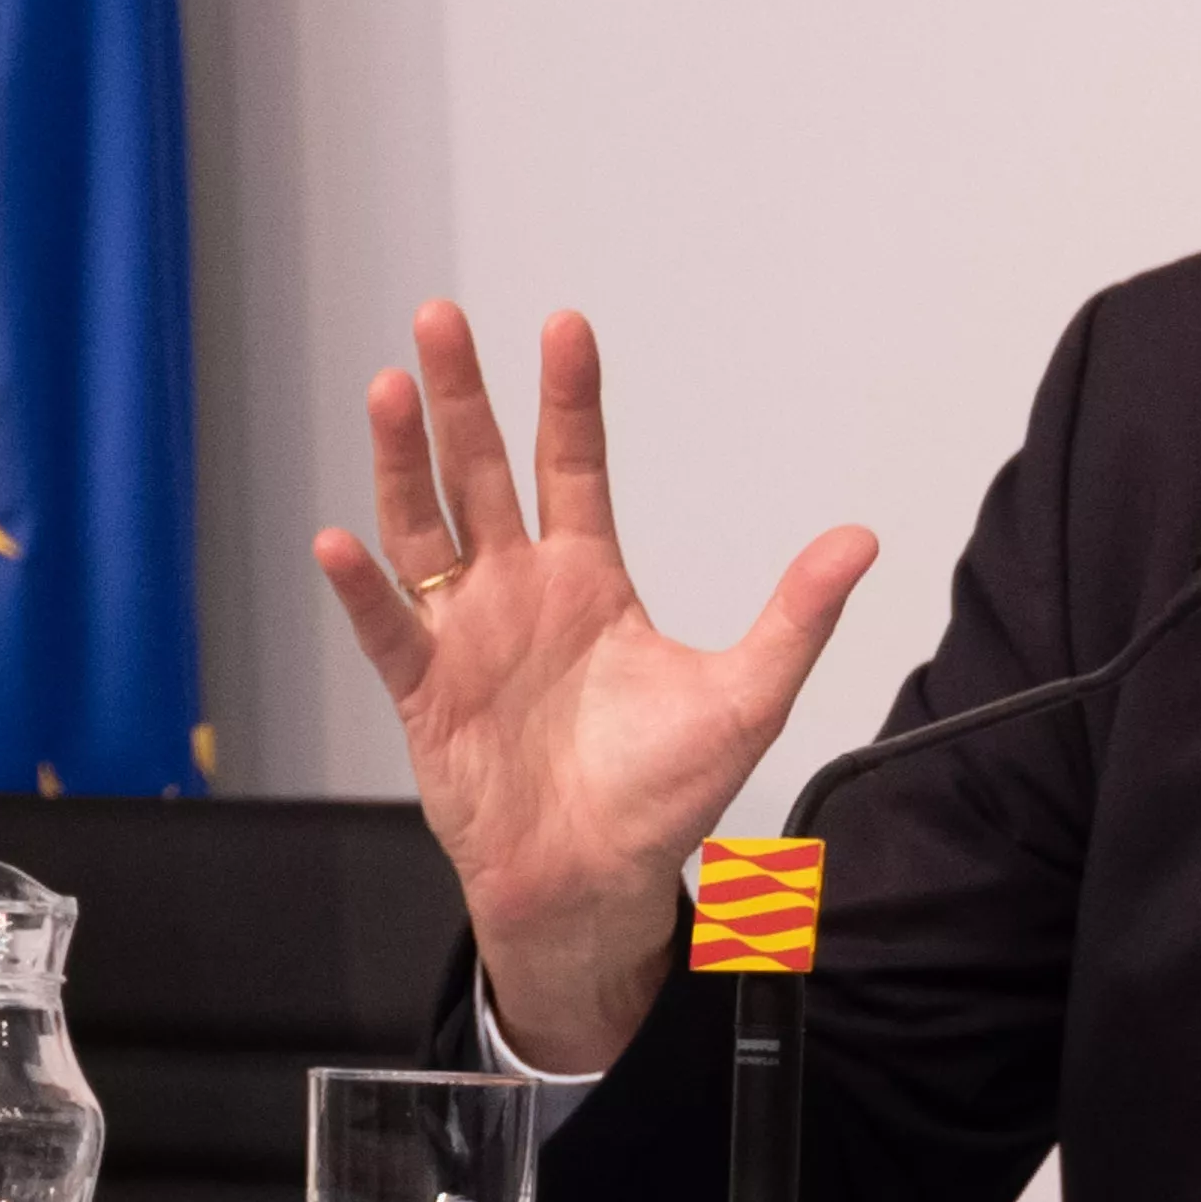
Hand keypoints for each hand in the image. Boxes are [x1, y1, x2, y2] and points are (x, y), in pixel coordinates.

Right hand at [308, 302, 876, 1080]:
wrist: (593, 882)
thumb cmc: (657, 796)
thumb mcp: (745, 697)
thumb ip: (795, 615)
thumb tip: (861, 541)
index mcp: (588, 580)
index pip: (572, 465)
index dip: (567, 398)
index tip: (564, 326)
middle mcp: (517, 591)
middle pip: (480, 471)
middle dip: (461, 396)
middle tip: (441, 319)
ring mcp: (464, 636)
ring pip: (422, 528)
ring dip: (401, 462)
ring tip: (389, 390)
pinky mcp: (425, 692)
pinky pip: (387, 630)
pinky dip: (362, 590)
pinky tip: (339, 543)